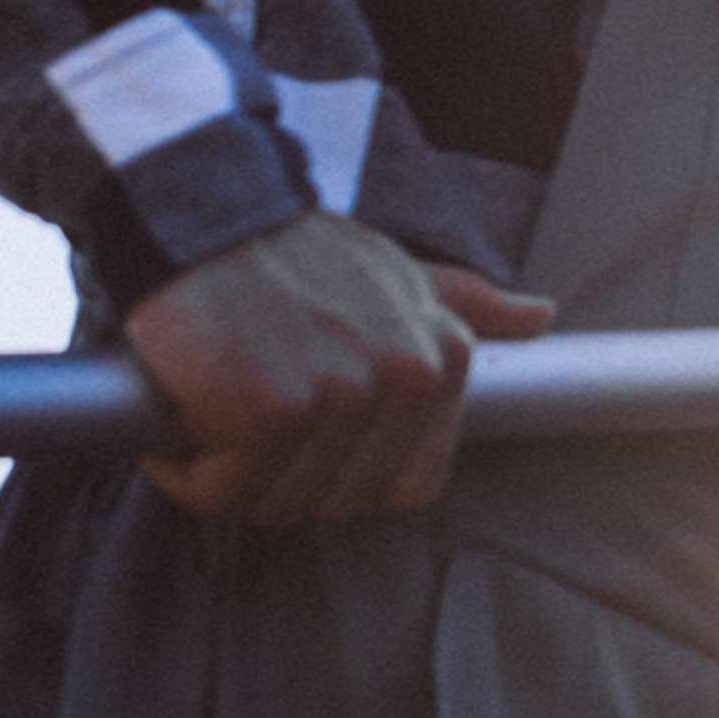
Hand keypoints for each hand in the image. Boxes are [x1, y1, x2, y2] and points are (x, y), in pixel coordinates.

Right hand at [125, 214, 555, 525]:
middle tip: (237, 434)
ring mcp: (342, 396)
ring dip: (227, 482)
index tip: (301, 450)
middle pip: (341, 501)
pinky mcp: (270, 409)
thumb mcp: (398, 273)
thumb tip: (541, 315)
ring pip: (279, 502)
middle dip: (280, 484)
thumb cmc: (295, 253)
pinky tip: (177, 432)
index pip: (411, 486)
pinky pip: (226, 488)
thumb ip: (468, 306)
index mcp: (445, 358)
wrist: (202, 216)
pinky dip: (187, 473)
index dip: (346, 481)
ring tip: (207, 422)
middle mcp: (406, 379)